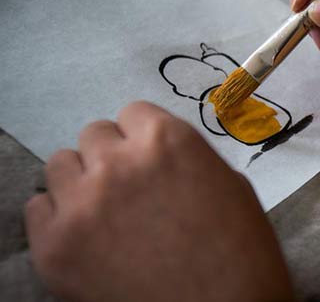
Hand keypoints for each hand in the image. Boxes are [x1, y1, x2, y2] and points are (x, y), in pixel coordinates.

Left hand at [25, 101, 291, 301]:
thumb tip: (154, 151)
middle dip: (112, 156)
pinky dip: (59, 217)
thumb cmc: (239, 250)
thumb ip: (185, 155)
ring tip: (105, 211)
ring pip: (61, 165)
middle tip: (129, 187)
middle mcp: (119, 162)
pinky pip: (37, 208)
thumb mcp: (228, 183)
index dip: (142, 137)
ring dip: (83, 181)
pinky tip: (87, 237)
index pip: (133, 113)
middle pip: (94, 134)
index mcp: (168, 140)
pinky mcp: (55, 246)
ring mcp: (82, 204)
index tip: (148, 159)